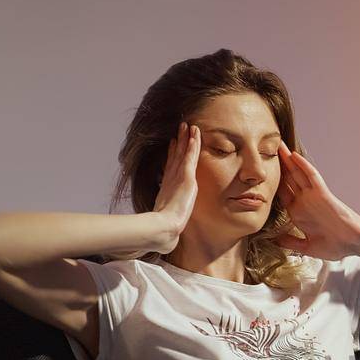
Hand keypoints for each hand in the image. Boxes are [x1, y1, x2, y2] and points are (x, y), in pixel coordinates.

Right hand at [150, 122, 199, 253]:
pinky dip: (192, 144)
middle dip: (178, 142)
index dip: (173, 155)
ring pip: (183, 153)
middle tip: (181, 128)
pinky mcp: (185, 177)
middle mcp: (171, 179)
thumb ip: (167, 222)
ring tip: (188, 125)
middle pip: (176, 156)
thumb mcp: (167, 223)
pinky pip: (190, 156)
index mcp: (168, 188)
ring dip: (186, 138)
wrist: (164, 229)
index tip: (174, 144)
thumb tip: (166, 234)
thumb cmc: (164, 230)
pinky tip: (195, 134)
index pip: (171, 167)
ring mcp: (177, 177)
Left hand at [272, 149, 359, 258]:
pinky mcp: (322, 193)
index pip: (282, 194)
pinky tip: (294, 155)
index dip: (272, 183)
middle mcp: (304, 202)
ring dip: (288, 159)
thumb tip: (273, 240)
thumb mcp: (307, 246)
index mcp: (298, 214)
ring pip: (297, 174)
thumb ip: (290, 241)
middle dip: (278, 166)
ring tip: (277, 144)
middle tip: (265, 150)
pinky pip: (311, 176)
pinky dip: (303, 166)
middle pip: (288, 180)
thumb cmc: (335, 245)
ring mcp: (313, 196)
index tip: (261, 175)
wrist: (353, 243)